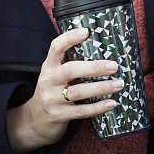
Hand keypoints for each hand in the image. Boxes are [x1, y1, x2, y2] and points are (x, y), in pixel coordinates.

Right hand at [5, 28, 121, 153]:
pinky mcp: (58, 115)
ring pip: (78, 92)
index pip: (56, 47)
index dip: (70, 38)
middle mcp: (49, 81)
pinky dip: (97, 107)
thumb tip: (103, 51)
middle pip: (70, 70)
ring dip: (101, 88)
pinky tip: (111, 103)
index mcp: (49, 67)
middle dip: (94, 67)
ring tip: (119, 84)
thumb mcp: (55, 75)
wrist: (34, 122)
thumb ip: (71, 64)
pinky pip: (80, 111)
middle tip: (114, 66)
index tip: (86, 31)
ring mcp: (52, 99)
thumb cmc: (53, 92)